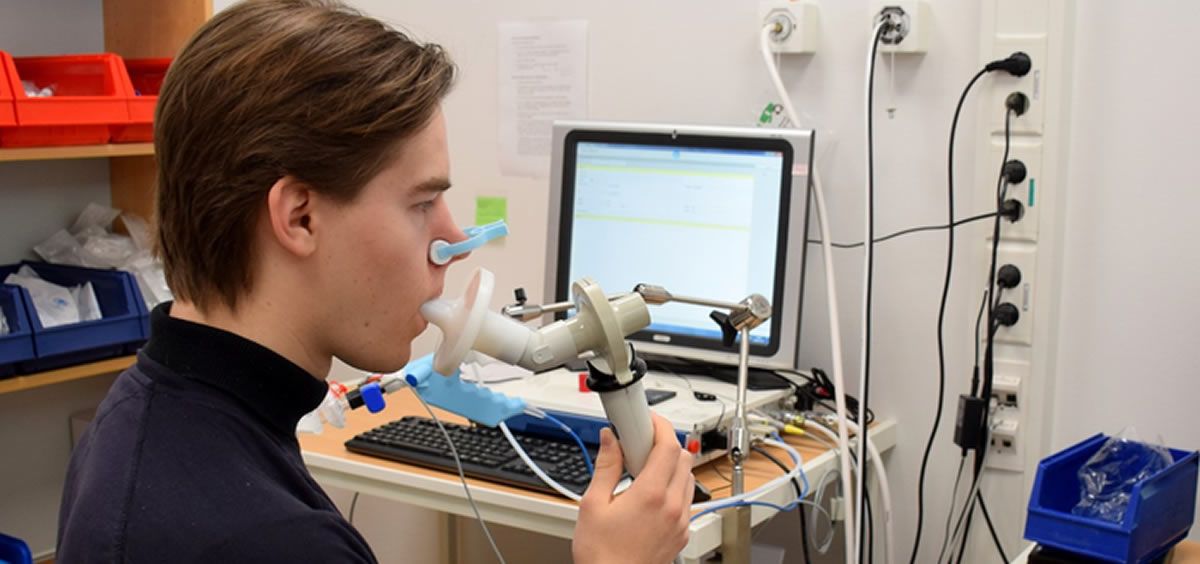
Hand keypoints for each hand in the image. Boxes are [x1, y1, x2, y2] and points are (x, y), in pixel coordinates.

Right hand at [572, 414, 694, 563]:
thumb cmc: (601, 554)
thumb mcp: (593, 504)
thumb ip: (606, 467)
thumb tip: (609, 440)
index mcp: (650, 495)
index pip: (668, 446)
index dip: (659, 426)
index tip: (646, 421)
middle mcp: (672, 507)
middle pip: (684, 458)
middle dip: (665, 444)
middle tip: (641, 445)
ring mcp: (680, 522)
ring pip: (689, 478)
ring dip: (672, 466)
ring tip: (645, 471)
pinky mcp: (681, 534)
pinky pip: (686, 500)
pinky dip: (675, 487)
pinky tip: (652, 494)